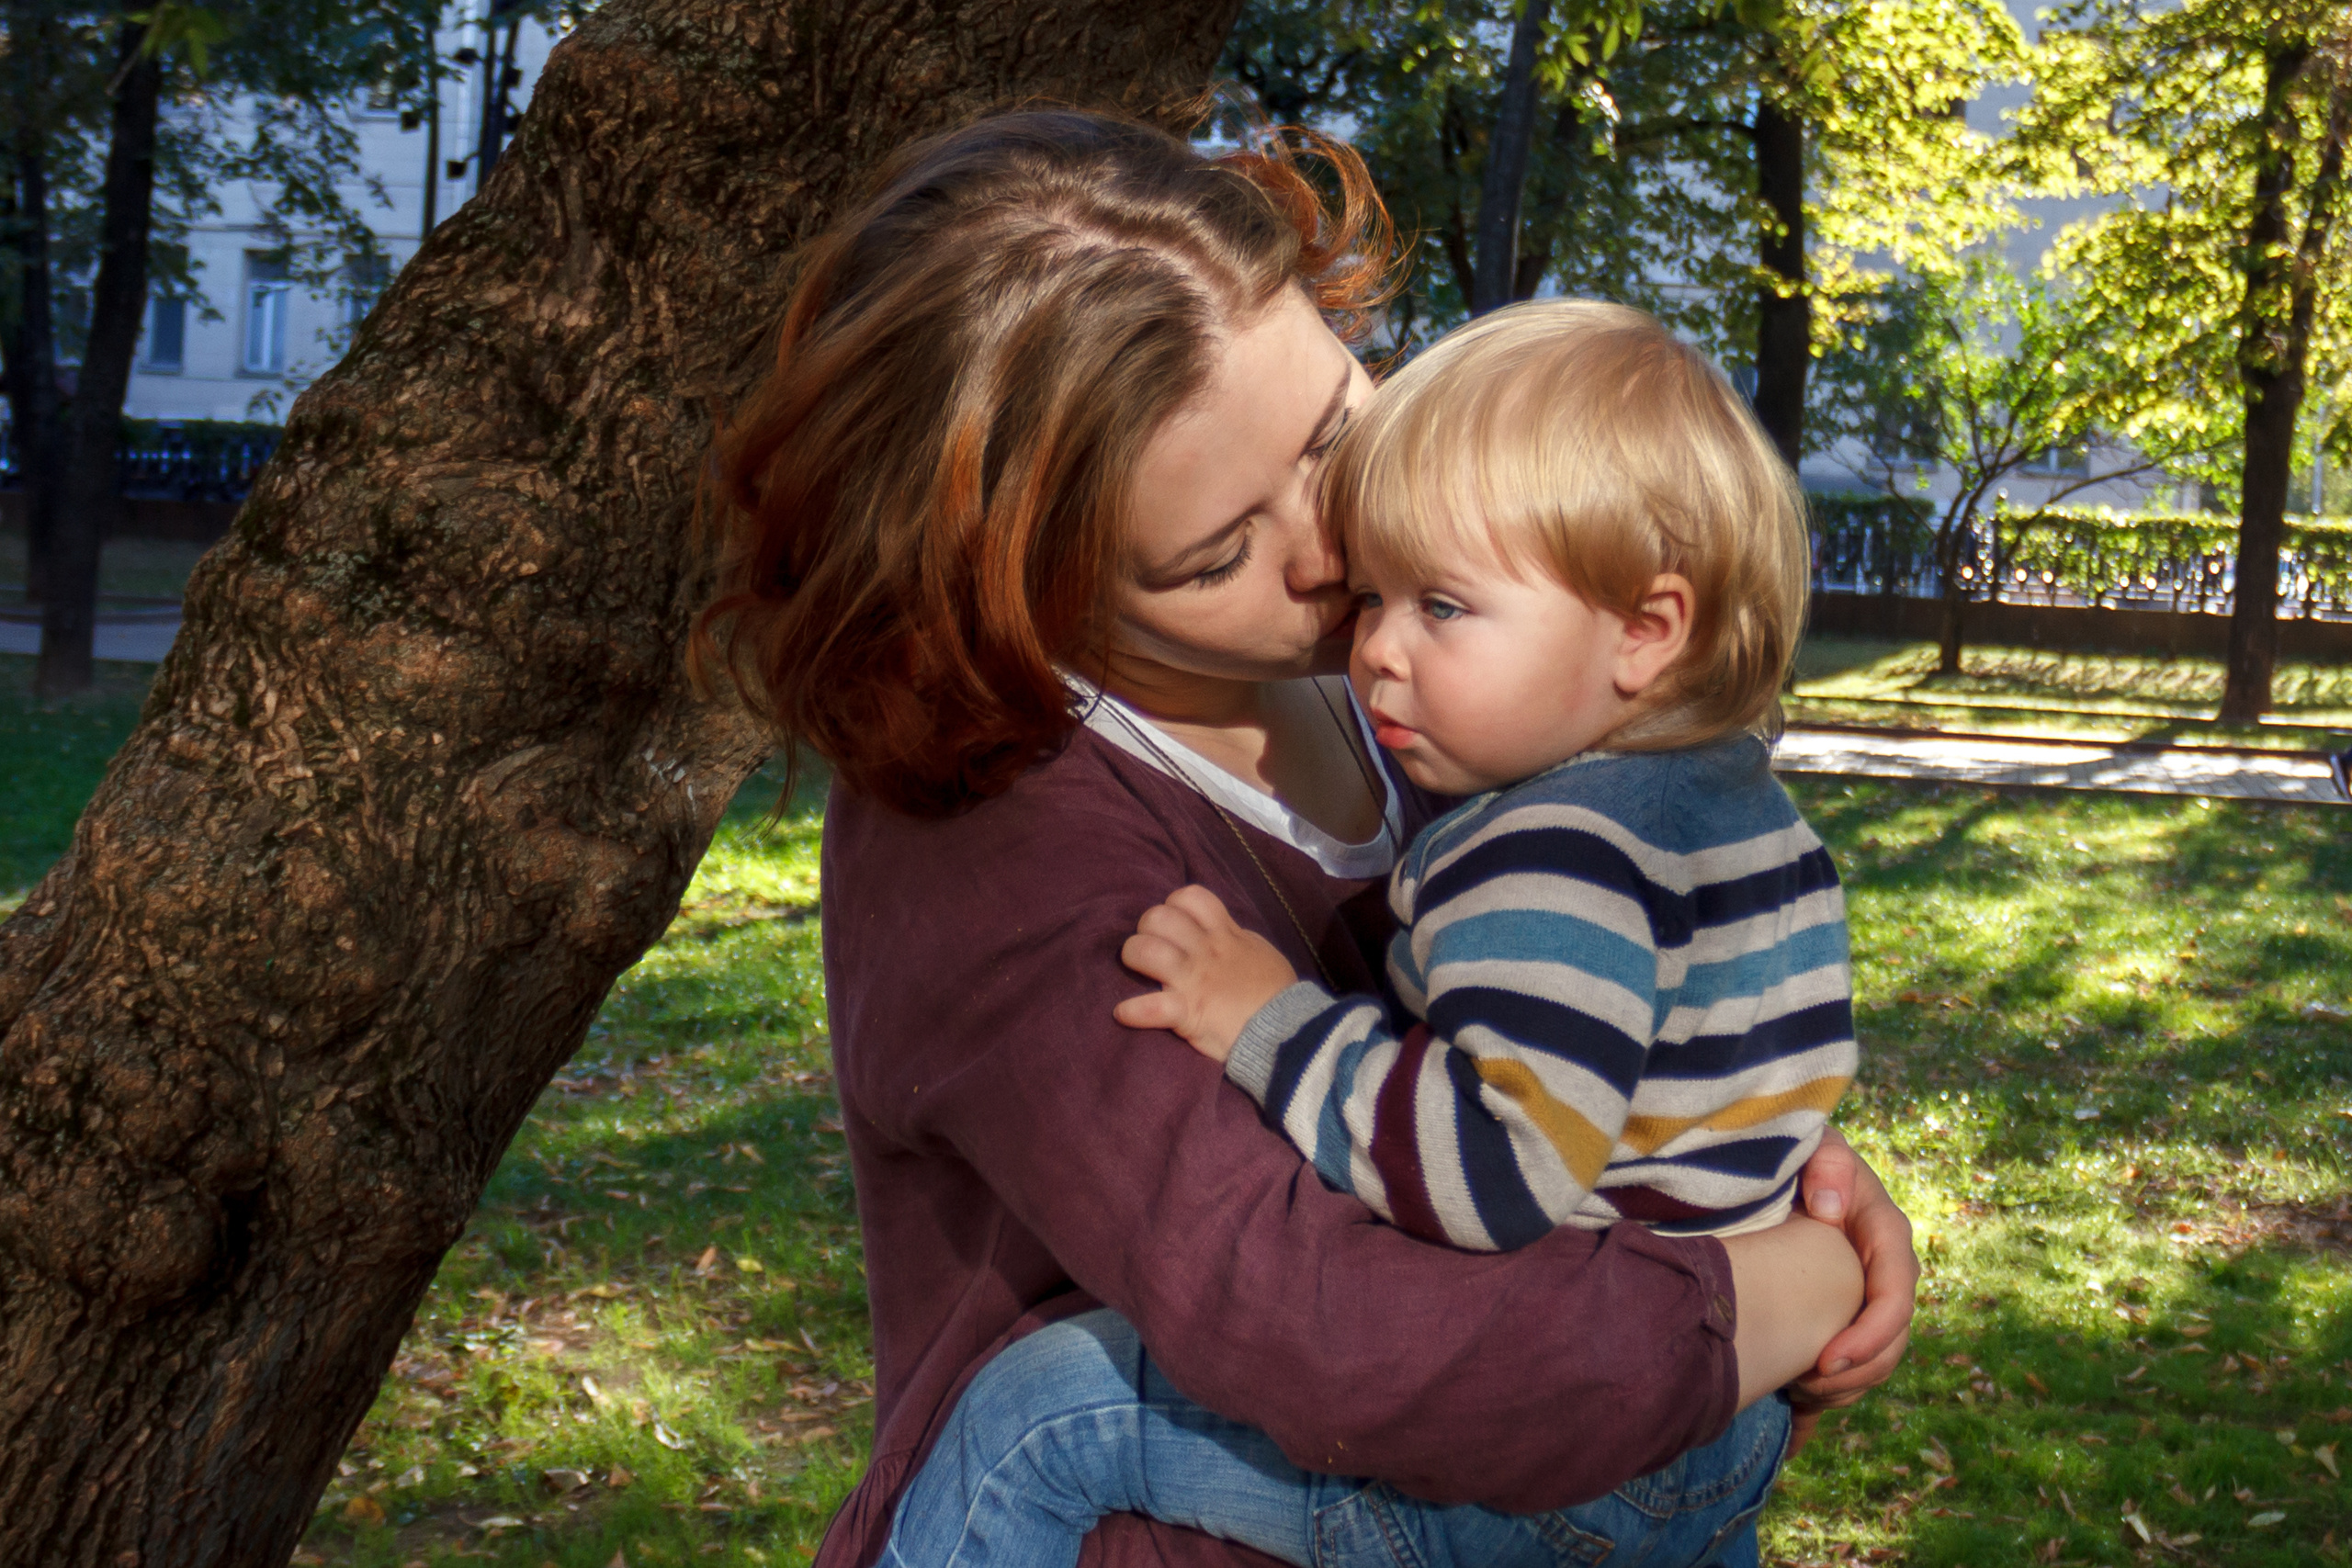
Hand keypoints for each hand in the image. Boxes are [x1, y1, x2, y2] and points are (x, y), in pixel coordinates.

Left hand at [1112, 886, 1298, 1062]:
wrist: (1290, 1031)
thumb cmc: (1277, 993)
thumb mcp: (1259, 953)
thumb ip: (1236, 941)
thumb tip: (1225, 934)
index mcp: (1224, 936)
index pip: (1191, 897)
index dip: (1174, 906)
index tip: (1175, 924)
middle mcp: (1205, 952)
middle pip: (1158, 917)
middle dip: (1146, 929)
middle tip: (1152, 948)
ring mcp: (1194, 981)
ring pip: (1146, 951)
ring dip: (1133, 958)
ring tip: (1136, 971)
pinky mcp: (1188, 1013)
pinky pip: (1150, 1007)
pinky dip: (1132, 1011)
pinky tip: (1124, 1013)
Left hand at [1788, 1128, 1918, 1415]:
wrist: (1787, 1168)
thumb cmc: (1799, 1154)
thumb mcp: (1815, 1144)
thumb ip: (1827, 1164)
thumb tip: (1832, 1206)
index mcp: (1885, 1235)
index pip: (1894, 1298)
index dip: (1868, 1337)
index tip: (1827, 1361)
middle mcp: (1887, 1271)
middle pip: (1890, 1341)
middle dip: (1854, 1374)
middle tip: (1804, 1388)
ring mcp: (1871, 1296)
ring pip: (1876, 1361)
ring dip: (1843, 1387)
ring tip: (1797, 1393)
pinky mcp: (1851, 1313)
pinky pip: (1855, 1363)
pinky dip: (1832, 1388)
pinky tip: (1796, 1399)